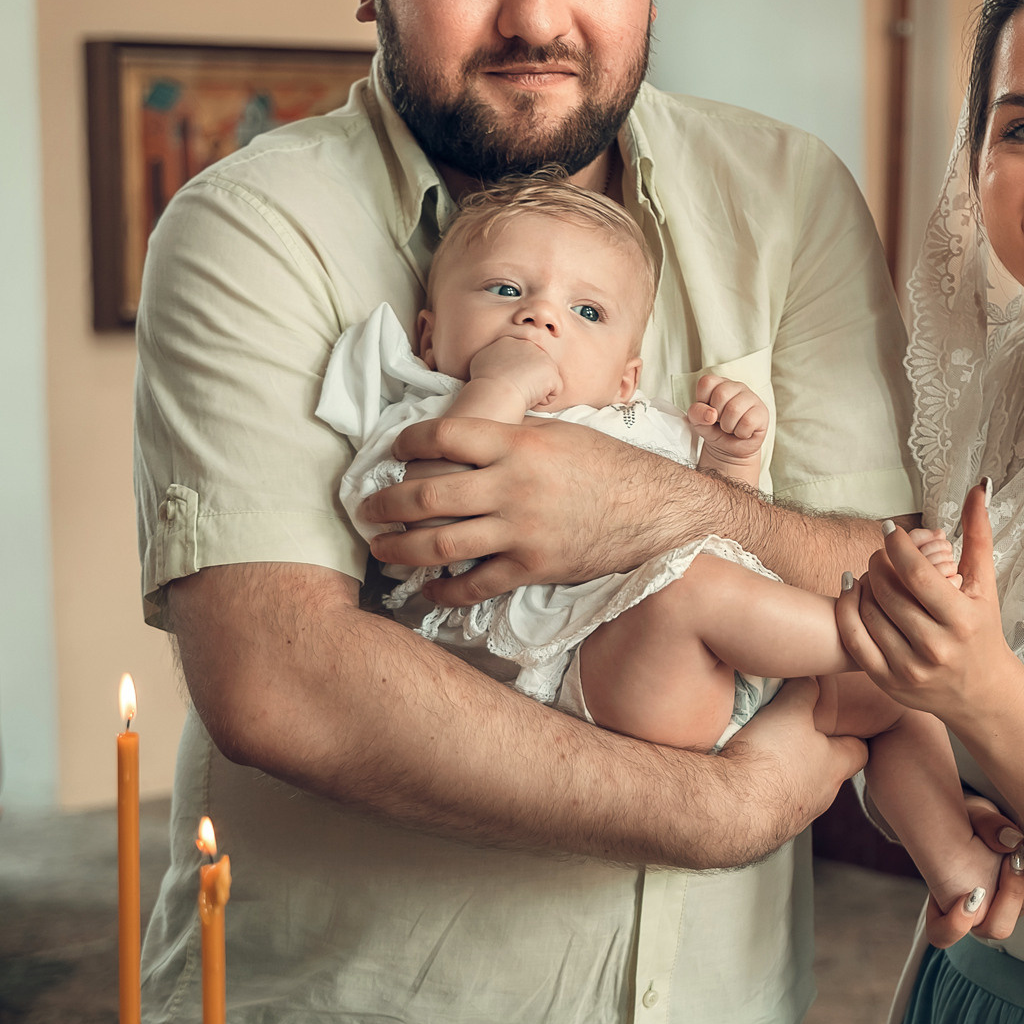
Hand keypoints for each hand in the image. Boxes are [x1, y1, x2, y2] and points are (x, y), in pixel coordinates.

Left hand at [365, 416, 697, 600]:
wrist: (657, 512)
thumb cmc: (612, 467)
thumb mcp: (562, 433)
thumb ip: (513, 435)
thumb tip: (470, 434)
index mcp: (519, 444)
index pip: (444, 436)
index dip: (408, 442)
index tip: (394, 450)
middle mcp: (513, 487)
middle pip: (427, 495)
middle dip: (386, 503)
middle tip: (366, 507)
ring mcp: (521, 531)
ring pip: (440, 544)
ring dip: (400, 547)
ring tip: (380, 547)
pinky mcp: (532, 567)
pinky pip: (474, 585)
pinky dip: (443, 590)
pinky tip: (427, 589)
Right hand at [467, 335, 562, 408]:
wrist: (494, 392)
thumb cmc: (484, 383)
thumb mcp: (482, 360)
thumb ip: (494, 355)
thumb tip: (497, 358)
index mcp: (510, 341)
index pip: (521, 357)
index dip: (515, 373)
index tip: (506, 380)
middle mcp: (528, 345)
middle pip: (535, 366)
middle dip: (527, 379)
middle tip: (513, 387)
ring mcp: (543, 357)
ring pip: (545, 378)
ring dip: (535, 389)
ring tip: (519, 391)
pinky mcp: (552, 372)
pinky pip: (554, 390)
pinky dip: (543, 399)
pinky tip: (529, 397)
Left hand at [687, 374, 769, 461]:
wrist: (730, 449)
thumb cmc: (715, 430)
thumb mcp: (698, 422)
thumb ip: (696, 413)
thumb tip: (711, 414)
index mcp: (719, 384)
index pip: (706, 383)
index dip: (703, 401)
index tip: (708, 412)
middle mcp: (736, 386)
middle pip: (720, 395)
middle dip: (717, 416)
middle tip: (721, 422)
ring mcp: (751, 397)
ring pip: (734, 409)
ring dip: (728, 426)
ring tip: (731, 427)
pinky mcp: (762, 412)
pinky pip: (748, 422)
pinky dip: (741, 433)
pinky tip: (742, 431)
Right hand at [724, 679, 868, 826]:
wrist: (731, 812)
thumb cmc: (769, 761)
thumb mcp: (791, 710)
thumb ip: (804, 690)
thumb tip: (810, 677)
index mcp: (836, 768)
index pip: (861, 751)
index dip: (852, 734)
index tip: (841, 722)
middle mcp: (822, 796)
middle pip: (827, 770)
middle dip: (813, 752)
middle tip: (793, 732)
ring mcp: (795, 816)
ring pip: (798, 788)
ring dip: (785, 772)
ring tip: (763, 753)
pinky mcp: (768, 828)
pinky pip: (770, 804)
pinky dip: (762, 790)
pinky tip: (744, 778)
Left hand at [833, 485, 1017, 732]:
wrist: (982, 693)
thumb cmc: (983, 630)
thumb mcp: (986, 584)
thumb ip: (978, 534)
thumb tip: (978, 487)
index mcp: (961, 619)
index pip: (918, 575)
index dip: (897, 546)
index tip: (890, 530)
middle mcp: (935, 647)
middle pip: (889, 592)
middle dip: (879, 564)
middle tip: (881, 553)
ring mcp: (909, 669)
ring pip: (869, 613)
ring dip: (864, 585)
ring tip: (871, 573)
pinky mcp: (889, 683)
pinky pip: (855, 641)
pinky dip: (848, 611)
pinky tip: (852, 591)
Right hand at [920, 795, 1023, 947]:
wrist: (986, 819)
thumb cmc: (968, 823)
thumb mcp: (969, 817)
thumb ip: (985, 825)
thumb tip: (1012, 840)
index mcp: (950, 901)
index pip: (943, 934)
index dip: (954, 926)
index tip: (969, 893)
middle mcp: (980, 912)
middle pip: (997, 928)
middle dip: (1012, 892)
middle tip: (1012, 856)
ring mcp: (1007, 906)